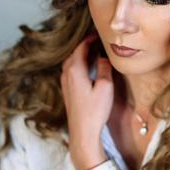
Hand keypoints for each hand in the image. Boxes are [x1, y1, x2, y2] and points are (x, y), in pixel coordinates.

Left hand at [60, 34, 113, 169]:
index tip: (99, 36)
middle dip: (85, 47)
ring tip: (95, 56)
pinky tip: (88, 72)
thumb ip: (104, 68)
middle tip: (99, 45)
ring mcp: (65, 84)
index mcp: (75, 70)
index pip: (80, 47)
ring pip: (71, 63)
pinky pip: (71, 73)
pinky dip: (79, 67)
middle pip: (74, 54)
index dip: (90, 39)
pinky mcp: (67, 92)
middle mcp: (66, 75)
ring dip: (81, 57)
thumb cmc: (94, 111)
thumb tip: (103, 56)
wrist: (83, 132)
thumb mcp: (105, 86)